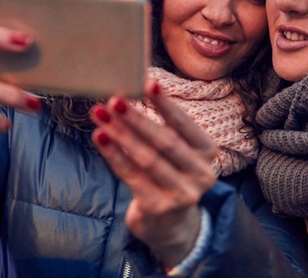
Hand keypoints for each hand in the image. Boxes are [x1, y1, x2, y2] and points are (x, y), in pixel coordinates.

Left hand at [90, 80, 217, 267]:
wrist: (171, 223)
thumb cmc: (169, 173)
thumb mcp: (176, 150)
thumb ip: (162, 126)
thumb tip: (131, 91)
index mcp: (207, 150)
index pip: (184, 124)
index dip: (166, 104)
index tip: (148, 83)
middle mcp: (201, 172)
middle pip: (164, 141)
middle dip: (136, 118)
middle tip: (114, 100)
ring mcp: (182, 193)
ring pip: (146, 159)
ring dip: (120, 135)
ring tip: (100, 116)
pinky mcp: (159, 207)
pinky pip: (132, 176)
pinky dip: (114, 155)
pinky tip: (100, 139)